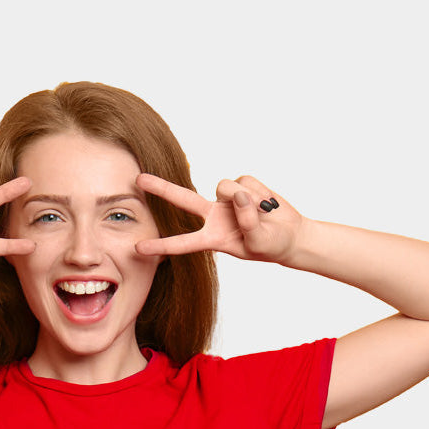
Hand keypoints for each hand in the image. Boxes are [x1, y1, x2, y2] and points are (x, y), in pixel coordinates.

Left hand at [135, 173, 303, 264]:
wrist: (290, 234)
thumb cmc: (272, 245)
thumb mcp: (259, 242)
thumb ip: (248, 222)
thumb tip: (239, 196)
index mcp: (213, 238)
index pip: (182, 243)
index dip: (161, 246)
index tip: (138, 248)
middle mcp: (214, 217)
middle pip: (183, 199)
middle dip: (161, 188)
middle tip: (137, 180)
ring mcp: (226, 200)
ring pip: (226, 187)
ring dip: (248, 198)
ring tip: (263, 213)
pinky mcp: (242, 185)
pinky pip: (247, 181)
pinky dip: (261, 193)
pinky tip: (267, 204)